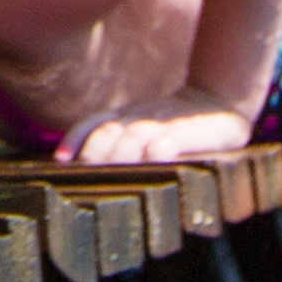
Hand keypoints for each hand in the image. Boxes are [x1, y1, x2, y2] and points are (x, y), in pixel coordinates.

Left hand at [59, 104, 258, 166]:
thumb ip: (121, 143)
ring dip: (120, 157)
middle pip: (108, 132)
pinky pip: (169, 141)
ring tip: (110, 178)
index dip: (75, 139)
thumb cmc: (176, 126)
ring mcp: (164, 123)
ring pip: (134, 137)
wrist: (220, 102)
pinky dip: (157, 153)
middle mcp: (140, 117)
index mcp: (127, 117)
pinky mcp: (190, 130)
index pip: (94, 123)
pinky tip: (152, 166)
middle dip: (93, 155)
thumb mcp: (145, 129)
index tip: (61, 161)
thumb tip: (85, 167)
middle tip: (84, 179)